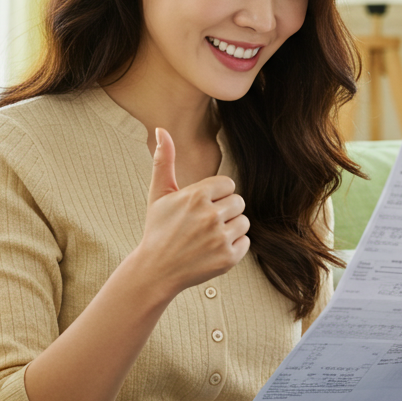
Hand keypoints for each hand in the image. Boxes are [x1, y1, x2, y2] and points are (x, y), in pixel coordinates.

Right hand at [134, 128, 249, 296]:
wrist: (156, 270)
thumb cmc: (157, 230)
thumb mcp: (158, 194)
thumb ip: (163, 160)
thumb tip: (161, 130)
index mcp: (196, 196)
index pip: (228, 184)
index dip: (216, 195)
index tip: (201, 207)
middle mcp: (210, 216)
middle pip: (238, 202)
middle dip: (225, 211)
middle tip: (204, 223)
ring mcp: (220, 238)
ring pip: (244, 222)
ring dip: (230, 228)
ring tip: (209, 236)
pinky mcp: (228, 258)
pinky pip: (245, 242)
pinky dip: (233, 246)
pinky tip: (213, 249)